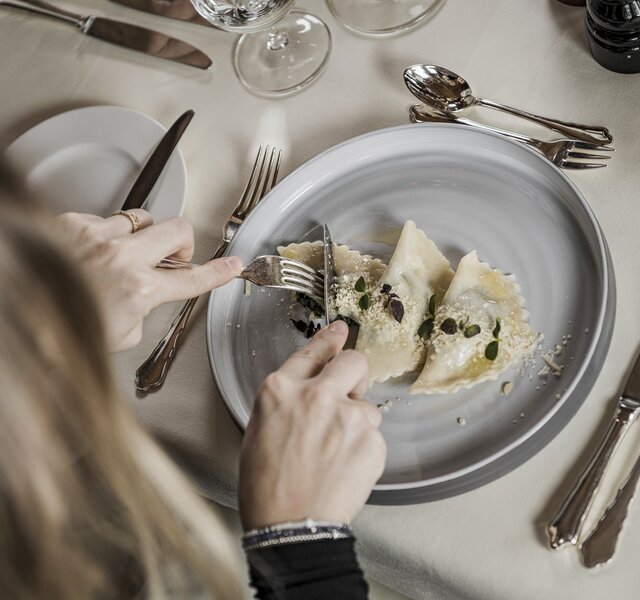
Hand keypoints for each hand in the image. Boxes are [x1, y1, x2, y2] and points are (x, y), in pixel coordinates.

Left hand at [53, 210, 241, 351]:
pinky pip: (104, 219)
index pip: (193, 278)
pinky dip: (105, 234)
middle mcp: (122, 257)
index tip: (232, 265)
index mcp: (139, 289)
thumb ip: (142, 312)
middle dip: (183, 242)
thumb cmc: (59, 331)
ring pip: (142, 219)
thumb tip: (142, 298)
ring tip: (126, 253)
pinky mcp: (71, 224)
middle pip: (178, 229)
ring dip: (143, 236)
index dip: (219, 272)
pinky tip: (93, 251)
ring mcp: (97, 236)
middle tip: (174, 254)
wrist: (18, 315)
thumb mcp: (119, 335)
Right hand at [239, 320, 386, 530]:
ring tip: (335, 453)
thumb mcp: (260, 428)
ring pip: (366, 405)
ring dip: (356, 422)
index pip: (313, 351)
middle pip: (353, 362)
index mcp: (281, 390)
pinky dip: (364, 447)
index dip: (330, 340)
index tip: (341, 330)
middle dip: (354, 373)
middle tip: (347, 394)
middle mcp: (316, 395)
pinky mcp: (371, 440)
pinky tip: (344, 466)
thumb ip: (287, 398)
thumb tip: (310, 384)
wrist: (290, 526)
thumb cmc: (267, 485)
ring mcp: (347, 416)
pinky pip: (373, 434)